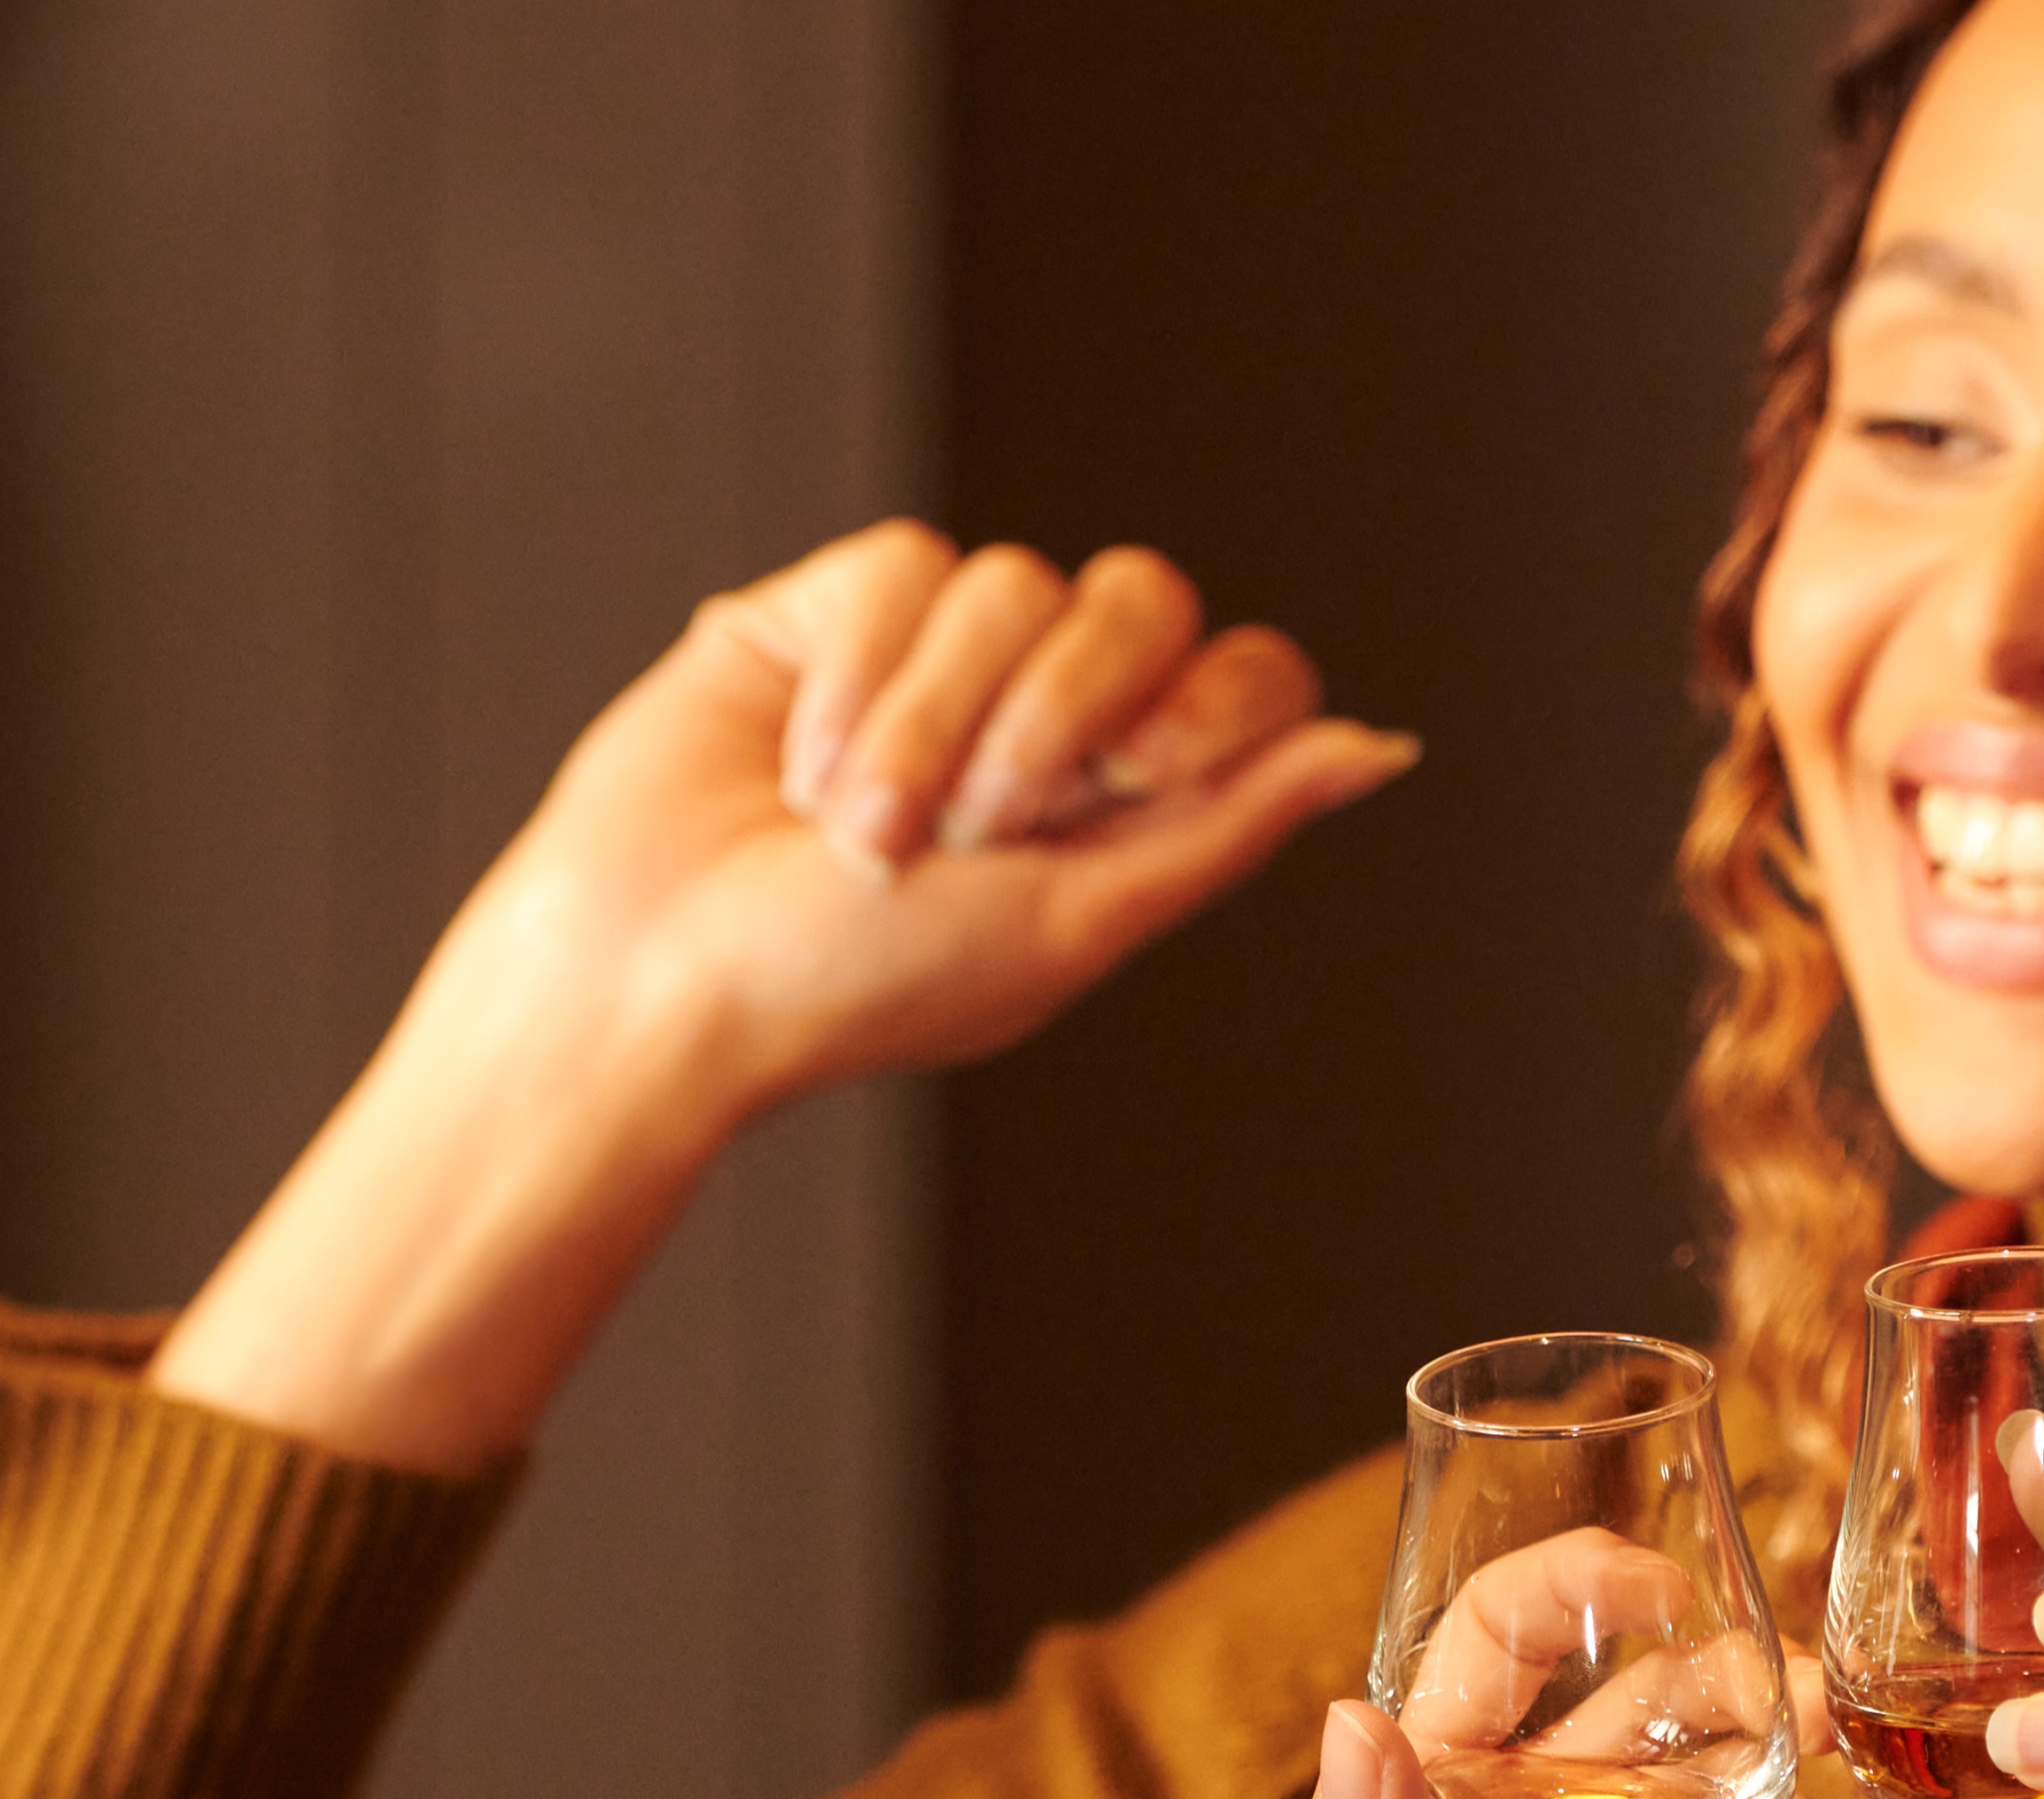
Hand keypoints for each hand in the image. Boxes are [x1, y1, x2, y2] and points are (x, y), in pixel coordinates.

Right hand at [521, 517, 1419, 1105]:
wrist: (661, 974)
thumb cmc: (857, 987)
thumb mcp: (1073, 921)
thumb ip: (1225, 826)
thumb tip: (1381, 746)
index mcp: (1121, 801)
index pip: (1242, 677)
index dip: (1205, 703)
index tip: (1130, 779)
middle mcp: (1039, 713)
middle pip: (1141, 601)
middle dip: (1056, 715)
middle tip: (972, 828)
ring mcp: (937, 656)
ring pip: (1011, 583)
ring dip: (933, 730)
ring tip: (855, 834)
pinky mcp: (833, 608)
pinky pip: (903, 566)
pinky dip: (858, 680)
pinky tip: (796, 765)